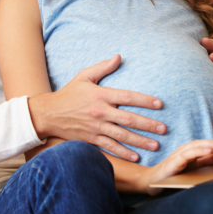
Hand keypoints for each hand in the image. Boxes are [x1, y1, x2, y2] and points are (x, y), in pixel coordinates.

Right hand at [28, 55, 166, 161]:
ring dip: (140, 141)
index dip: (145, 100)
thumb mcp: (84, 76)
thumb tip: (119, 56)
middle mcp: (100, 112)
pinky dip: (123, 153)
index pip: (128, 97)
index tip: (160, 104)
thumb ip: (103, 67)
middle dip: (148, 125)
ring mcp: (96, 127)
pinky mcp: (91, 139)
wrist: (48, 114)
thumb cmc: (68, 93)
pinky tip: (136, 157)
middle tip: (164, 129)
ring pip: (122, 136)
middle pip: (129, 119)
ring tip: (156, 145)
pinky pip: (110, 147)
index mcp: (101, 95)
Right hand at [142, 140, 212, 194]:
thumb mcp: (196, 168)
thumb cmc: (175, 175)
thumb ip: (209, 161)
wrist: (153, 181)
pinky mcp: (175, 160)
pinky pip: (188, 154)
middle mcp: (189, 148)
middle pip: (210, 145)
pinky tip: (208, 151)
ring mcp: (181, 153)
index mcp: (195, 150)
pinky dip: (198, 151)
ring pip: (201, 146)